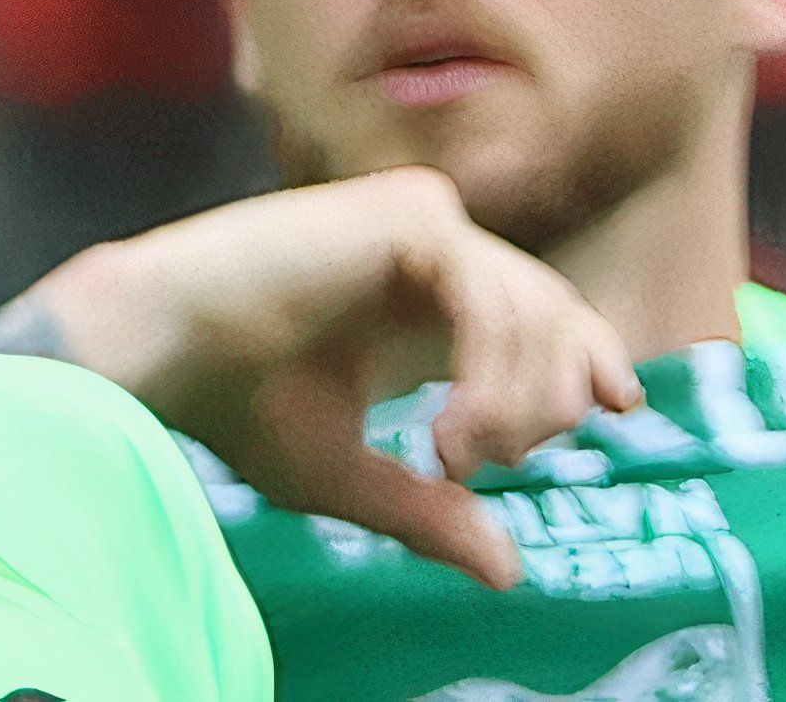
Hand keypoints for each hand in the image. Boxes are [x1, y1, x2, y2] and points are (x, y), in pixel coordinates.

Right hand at [0, 166, 639, 586]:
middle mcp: (428, 251)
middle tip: (487, 463)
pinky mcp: (412, 213)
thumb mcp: (345, 472)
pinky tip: (450, 428)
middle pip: (555, 311)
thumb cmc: (233, 404)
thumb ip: (427, 511)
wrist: (167, 349)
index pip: (540, 312)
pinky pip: (495, 295)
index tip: (619, 407)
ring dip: (516, 399)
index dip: (589, 355)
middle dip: (550, 397)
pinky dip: (492, 373)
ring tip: (456, 459)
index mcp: (417, 300)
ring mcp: (421, 222)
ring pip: (535, 308)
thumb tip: (511, 573)